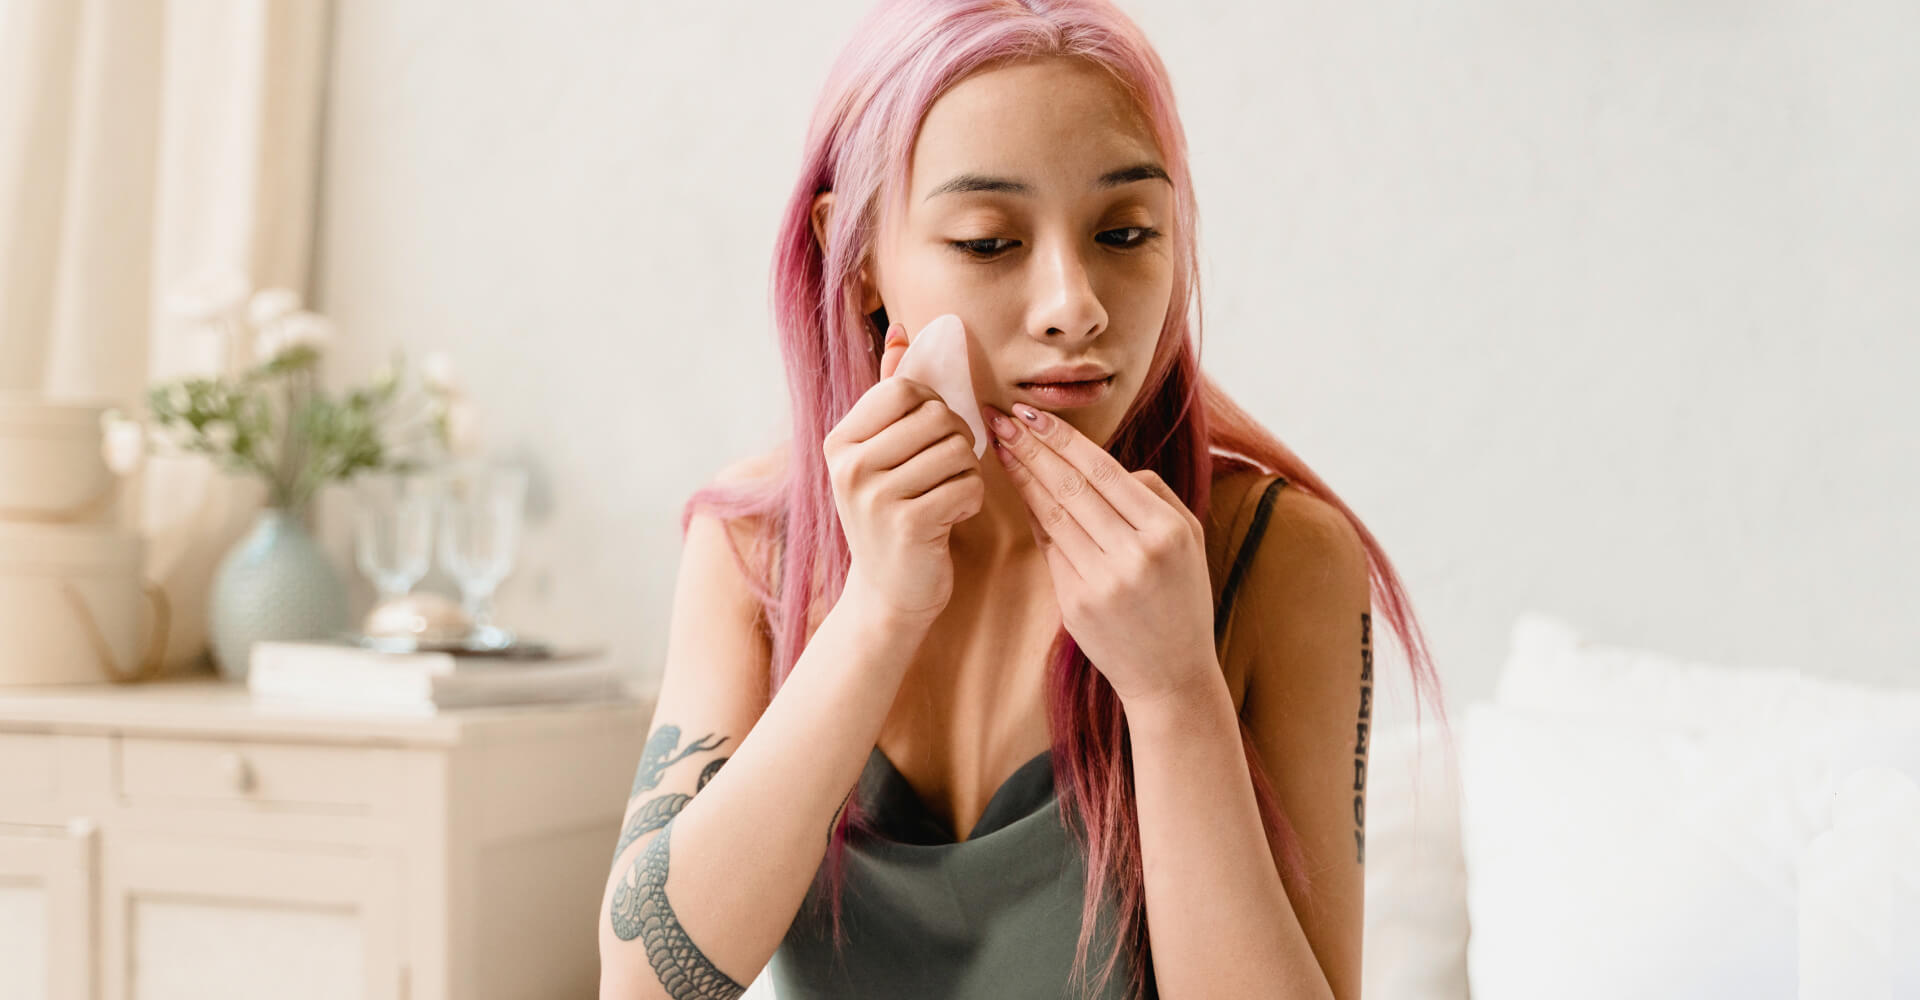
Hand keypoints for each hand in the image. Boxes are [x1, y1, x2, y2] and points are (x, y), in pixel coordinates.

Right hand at [822, 323, 984, 626]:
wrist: (888, 593)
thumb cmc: (891, 513)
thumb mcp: (880, 452)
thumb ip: (890, 390)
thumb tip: (903, 330)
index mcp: (840, 441)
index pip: (903, 389)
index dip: (931, 405)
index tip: (928, 435)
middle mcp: (849, 466)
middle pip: (936, 416)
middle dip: (955, 440)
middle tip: (943, 469)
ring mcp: (874, 497)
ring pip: (956, 451)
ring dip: (965, 473)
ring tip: (945, 493)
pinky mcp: (907, 525)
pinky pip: (966, 487)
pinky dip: (970, 501)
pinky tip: (951, 517)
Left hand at [983, 402, 1218, 708]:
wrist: (1172, 676)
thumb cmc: (1182, 600)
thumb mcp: (1190, 541)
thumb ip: (1154, 496)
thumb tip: (1107, 466)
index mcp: (1166, 531)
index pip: (1103, 471)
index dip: (1063, 440)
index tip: (1032, 414)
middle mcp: (1134, 554)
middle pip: (1072, 487)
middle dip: (1032, 448)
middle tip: (1001, 417)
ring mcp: (1102, 581)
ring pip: (1054, 514)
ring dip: (1024, 476)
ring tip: (1001, 445)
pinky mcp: (1075, 604)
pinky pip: (1050, 547)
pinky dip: (1033, 514)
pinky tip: (1019, 490)